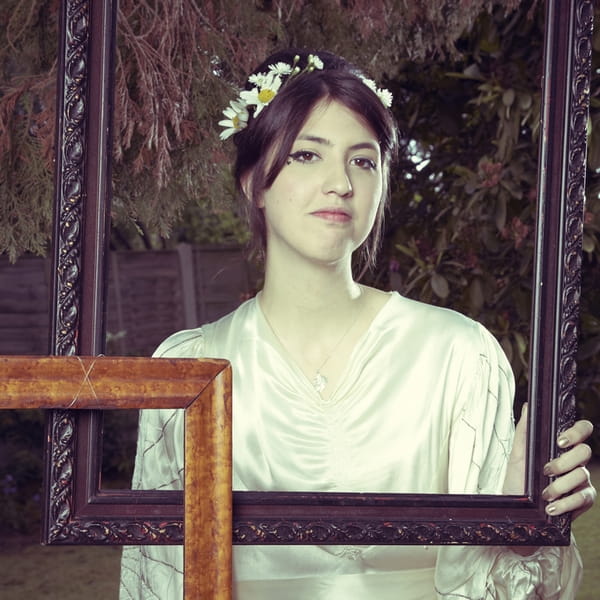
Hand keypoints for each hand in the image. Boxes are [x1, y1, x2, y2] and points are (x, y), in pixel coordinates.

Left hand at [503, 404, 595, 520]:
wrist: (518, 511)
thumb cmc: (518, 480)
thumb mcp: (517, 455)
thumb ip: (525, 431)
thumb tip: (529, 406)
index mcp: (561, 446)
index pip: (582, 429)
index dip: (577, 432)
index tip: (560, 441)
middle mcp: (575, 461)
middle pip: (585, 451)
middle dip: (564, 462)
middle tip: (546, 470)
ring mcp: (581, 480)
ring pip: (583, 475)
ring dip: (561, 485)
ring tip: (544, 494)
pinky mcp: (583, 499)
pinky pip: (584, 497)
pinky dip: (566, 503)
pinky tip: (552, 507)